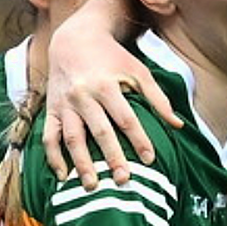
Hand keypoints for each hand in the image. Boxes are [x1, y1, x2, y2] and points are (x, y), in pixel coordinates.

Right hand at [44, 0, 180, 189]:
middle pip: (99, 131)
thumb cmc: (112, 57)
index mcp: (106, 85)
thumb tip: (178, 125)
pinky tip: (62, 176)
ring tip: (92, 186)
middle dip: (111, 157)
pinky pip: (48, 136)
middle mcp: (83, 95)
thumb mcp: (138, 70)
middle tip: (123, 180)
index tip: (150, 159)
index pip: (126, 118)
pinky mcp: (51, 109)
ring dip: (80, 163)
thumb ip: (157, 98)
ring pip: (72, 137)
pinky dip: (52, 156)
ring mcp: (64, 104)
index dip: (138, 139)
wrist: (73, 39)